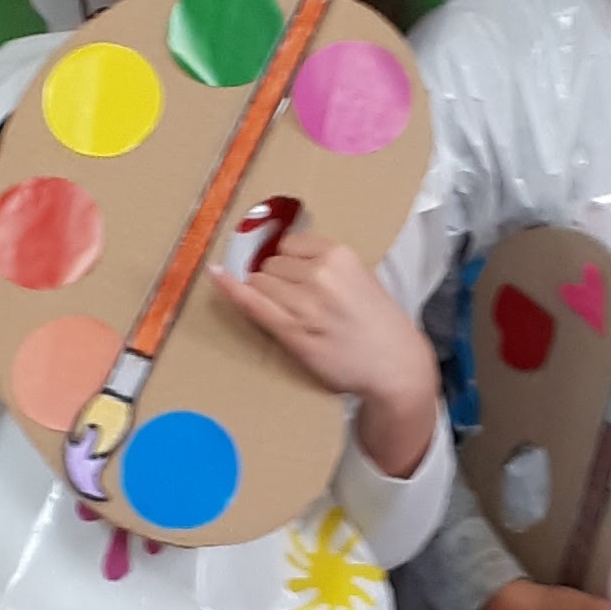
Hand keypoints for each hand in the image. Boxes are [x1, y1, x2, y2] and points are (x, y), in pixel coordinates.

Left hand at [233, 229, 439, 478]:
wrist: (395, 365)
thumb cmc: (378, 324)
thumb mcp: (361, 278)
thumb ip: (326, 264)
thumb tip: (282, 254)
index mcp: (340, 256)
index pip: (290, 244)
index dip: (288, 260)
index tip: (292, 273)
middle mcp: (320, 274)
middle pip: (271, 263)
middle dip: (277, 279)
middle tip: (299, 302)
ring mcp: (304, 303)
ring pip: (260, 281)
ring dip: (265, 293)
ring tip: (293, 313)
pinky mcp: (292, 331)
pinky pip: (251, 302)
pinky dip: (230, 287)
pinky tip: (215, 274)